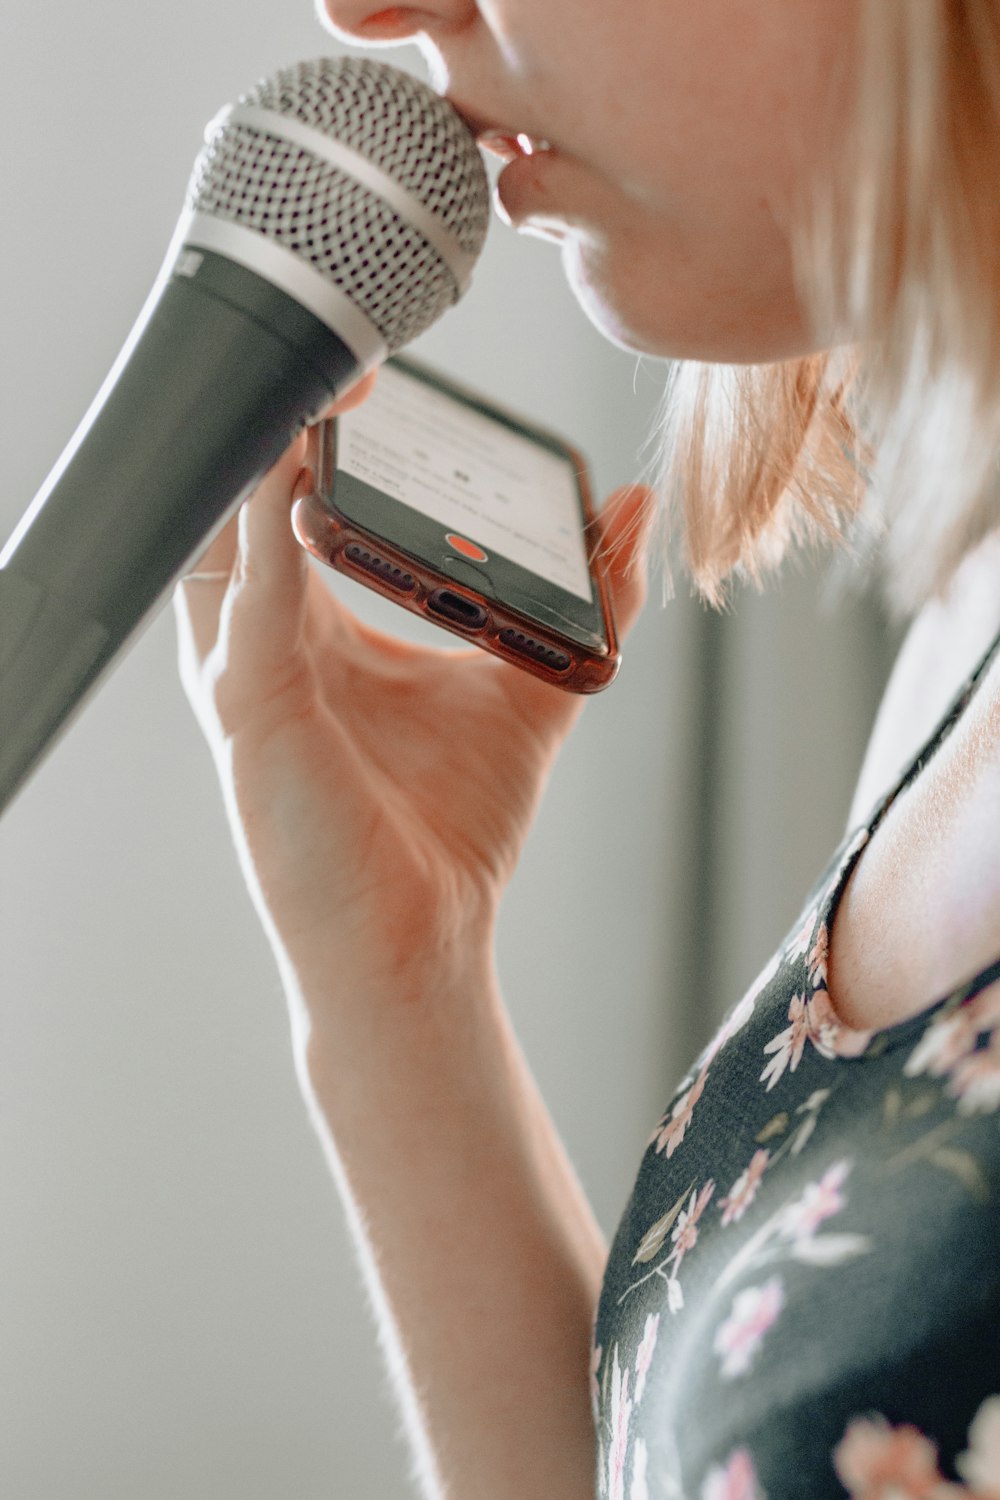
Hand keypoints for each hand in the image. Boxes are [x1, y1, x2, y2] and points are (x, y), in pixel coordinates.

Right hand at [174, 374, 653, 1008]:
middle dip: (287, 430)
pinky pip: (246, 598)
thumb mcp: (531, 687)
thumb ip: (587, 599)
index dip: (326, 441)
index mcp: (318, 634)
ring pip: (226, 537)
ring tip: (318, 386)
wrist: (420, 940)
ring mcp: (246, 674)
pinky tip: (298, 471)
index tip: (379, 379)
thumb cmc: (452, 828)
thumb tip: (636, 509)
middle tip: (347, 358)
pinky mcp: (249, 710)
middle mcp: (270, 644)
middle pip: (250, 508)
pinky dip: (267, 529)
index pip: (301, 511)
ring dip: (264, 459)